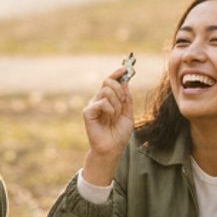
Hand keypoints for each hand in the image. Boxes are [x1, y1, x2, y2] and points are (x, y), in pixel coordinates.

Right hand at [80, 68, 132, 185]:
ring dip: (117, 103)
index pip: (110, 81)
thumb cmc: (119, 134)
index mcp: (108, 99)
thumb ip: (126, 98)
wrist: (112, 149)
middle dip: (120, 91)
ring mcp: (92, 105)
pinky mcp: (88, 112)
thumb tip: (125, 81)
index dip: (117, 73)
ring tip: (115, 116)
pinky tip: (109, 118)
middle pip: (109, 82)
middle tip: (122, 104)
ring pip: (107, 91)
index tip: (125, 68)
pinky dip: (110, 110)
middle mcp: (98, 100)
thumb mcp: (128, 113)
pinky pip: (102, 102)